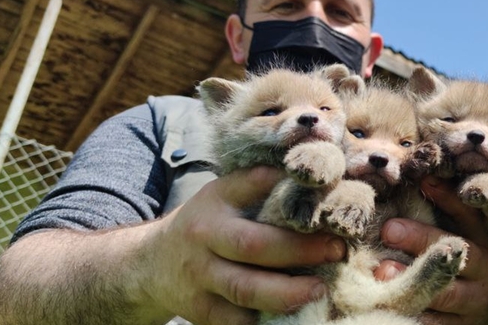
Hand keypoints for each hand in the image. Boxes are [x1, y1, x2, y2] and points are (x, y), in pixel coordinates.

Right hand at [139, 166, 348, 323]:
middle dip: (300, 251)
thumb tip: (307, 175)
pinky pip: (234, 322)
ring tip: (319, 291)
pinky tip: (293, 315)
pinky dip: (262, 321)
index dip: (291, 205)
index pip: (254, 199)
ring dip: (286, 293)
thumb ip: (257, 182)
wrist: (151, 264)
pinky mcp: (201, 313)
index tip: (330, 215)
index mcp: (213, 209)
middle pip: (253, 247)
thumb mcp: (221, 193)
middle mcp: (203, 245)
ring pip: (244, 291)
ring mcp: (200, 282)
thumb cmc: (204, 222)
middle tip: (337, 252)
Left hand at [375, 176, 487, 324]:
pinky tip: (387, 303)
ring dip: (412, 282)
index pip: (470, 217)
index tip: (422, 182)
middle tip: (388, 230)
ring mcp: (471, 305)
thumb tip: (424, 177)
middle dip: (420, 240)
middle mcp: (483, 273)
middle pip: (454, 254)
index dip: (449, 199)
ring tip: (383, 271)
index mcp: (485, 244)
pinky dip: (412, 313)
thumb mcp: (470, 237)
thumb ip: (451, 209)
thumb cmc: (471, 267)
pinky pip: (434, 323)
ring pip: (444, 293)